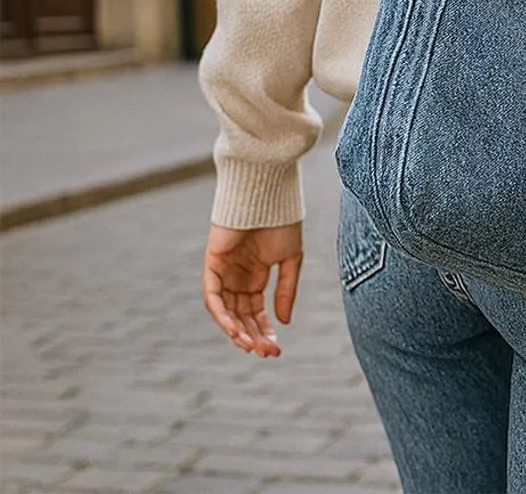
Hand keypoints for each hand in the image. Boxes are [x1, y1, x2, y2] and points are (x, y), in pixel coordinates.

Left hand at [202, 223, 302, 356]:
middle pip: (240, 316)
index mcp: (256, 276)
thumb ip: (286, 290)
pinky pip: (212, 297)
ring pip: (225, 311)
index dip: (265, 331)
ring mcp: (223, 272)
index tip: (276, 349)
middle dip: (253, 336)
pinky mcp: (212, 264)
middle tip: (266, 353)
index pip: (256, 312)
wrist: (268, 194)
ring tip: (251, 346)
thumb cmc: (282, 221)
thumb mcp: (291, 259)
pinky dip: (221, 315)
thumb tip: (284, 321)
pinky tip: (235, 330)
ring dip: (236, 331)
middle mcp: (237, 277)